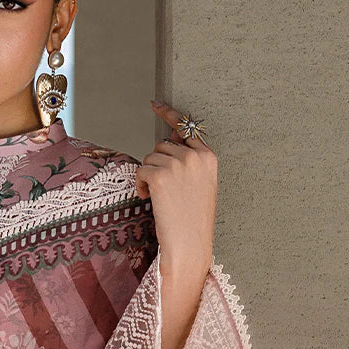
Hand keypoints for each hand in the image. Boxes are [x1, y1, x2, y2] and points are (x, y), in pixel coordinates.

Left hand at [135, 99, 216, 275]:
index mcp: (208, 157)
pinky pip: (140, 170)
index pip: (186, 127)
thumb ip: (188, 162)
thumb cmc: (192, 220)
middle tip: (162, 188)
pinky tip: (147, 199)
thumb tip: (168, 140)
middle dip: (157, 164)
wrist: (189, 244)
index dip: (168, 114)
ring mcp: (179, 164)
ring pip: (150, 157)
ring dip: (147, 175)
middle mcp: (195, 156)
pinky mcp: (161, 176)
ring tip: (157, 197)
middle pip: (163, 145)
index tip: (154, 104)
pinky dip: (139, 185)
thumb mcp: (199, 185)